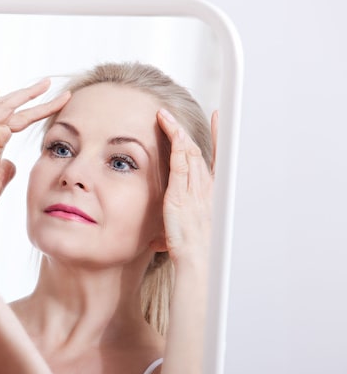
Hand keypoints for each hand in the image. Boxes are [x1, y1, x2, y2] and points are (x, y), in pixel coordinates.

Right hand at [0, 81, 70, 217]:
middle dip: (34, 94)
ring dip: (25, 94)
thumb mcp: (0, 181)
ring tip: (44, 84)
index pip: (23, 120)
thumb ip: (7, 169)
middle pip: (16, 108)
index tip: (61, 103)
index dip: (41, 110)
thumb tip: (12, 162)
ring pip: (5, 106)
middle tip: (49, 82)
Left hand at [156, 108, 215, 264]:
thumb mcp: (182, 237)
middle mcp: (206, 188)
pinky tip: (171, 130)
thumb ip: (170, 234)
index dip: (214, 138)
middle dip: (188, 130)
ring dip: (177, 132)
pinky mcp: (182, 193)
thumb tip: (156, 242)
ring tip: (165, 116)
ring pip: (189, 152)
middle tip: (180, 113)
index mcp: (208, 195)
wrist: (198, 261)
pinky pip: (181, 162)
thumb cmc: (193, 253)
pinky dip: (177, 144)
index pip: (211, 161)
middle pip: (197, 151)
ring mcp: (196, 189)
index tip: (218, 119)